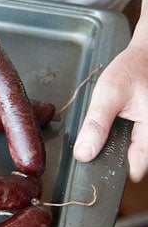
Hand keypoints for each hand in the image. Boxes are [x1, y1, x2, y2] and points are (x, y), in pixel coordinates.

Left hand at [74, 23, 147, 182]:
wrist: (144, 55)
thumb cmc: (132, 70)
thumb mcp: (109, 95)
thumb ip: (96, 125)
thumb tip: (84, 154)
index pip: (137, 165)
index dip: (116, 170)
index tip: (98, 170)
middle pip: (135, 158)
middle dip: (114, 154)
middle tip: (99, 143)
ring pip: (134, 148)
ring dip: (118, 145)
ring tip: (109, 128)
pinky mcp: (145, 125)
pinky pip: (135, 139)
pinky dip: (122, 136)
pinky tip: (114, 125)